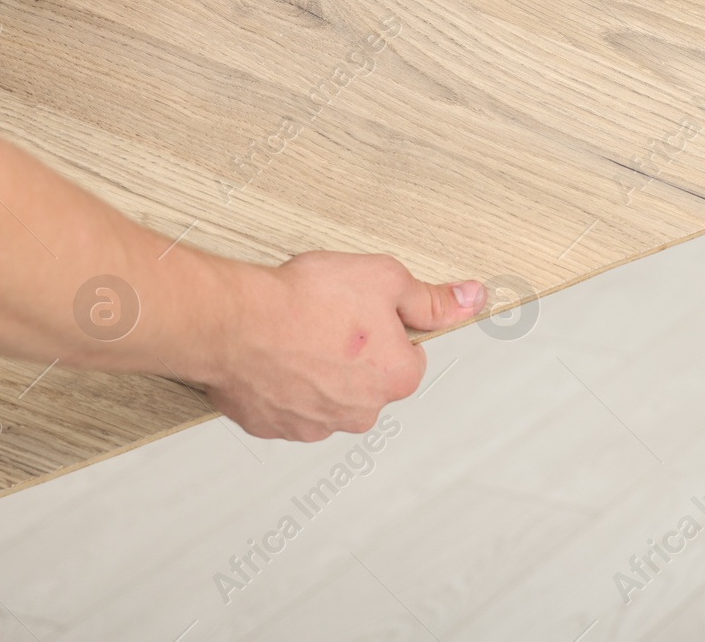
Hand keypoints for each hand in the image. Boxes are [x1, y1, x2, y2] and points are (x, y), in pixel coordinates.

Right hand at [204, 252, 486, 440]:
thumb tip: (469, 300)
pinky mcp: (273, 426)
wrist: (235, 321)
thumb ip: (431, 298)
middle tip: (327, 319)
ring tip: (295, 334)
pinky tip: (272, 353)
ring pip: (328, 393)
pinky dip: (282, 382)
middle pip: (369, 378)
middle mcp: (360, 412)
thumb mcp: (386, 279)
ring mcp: (314, 424)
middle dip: (353, 352)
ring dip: (317, 370)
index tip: (362, 312)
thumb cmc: (305, 301)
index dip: (387, 326)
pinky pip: (287, 403)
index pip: (409, 354)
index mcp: (396, 379)